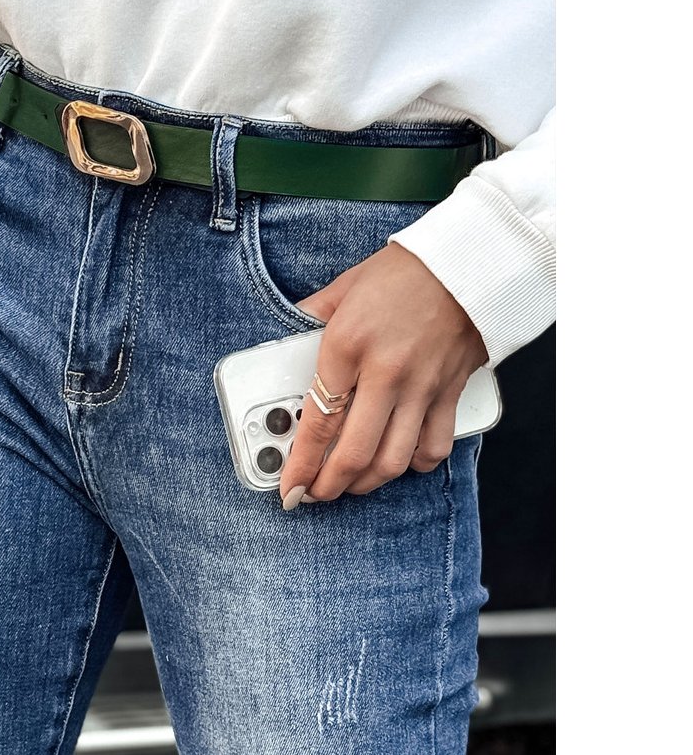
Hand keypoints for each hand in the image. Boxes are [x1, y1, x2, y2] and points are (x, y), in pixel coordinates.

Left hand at [278, 243, 486, 506]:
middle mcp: (384, 372)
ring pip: (393, 460)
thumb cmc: (403, 271)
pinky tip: (399, 461)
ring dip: (367, 483)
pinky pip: (434, 446)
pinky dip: (415, 464)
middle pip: (354, 453)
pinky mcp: (450, 391)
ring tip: (350, 483)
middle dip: (329, 485)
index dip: (301, 464)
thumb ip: (310, 318)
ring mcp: (421, 386)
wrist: (468, 261)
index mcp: (347, 345)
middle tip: (316, 494)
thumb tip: (286, 339)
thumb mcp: (344, 288)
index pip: (318, 421)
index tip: (289, 487)